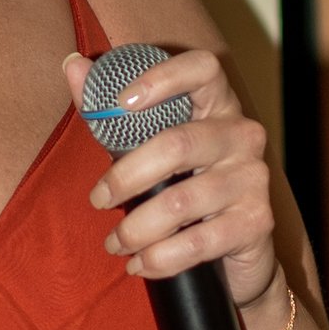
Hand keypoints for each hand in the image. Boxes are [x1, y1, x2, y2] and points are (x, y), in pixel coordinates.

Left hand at [65, 43, 287, 322]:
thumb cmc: (181, 188)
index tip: (120, 103)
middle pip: (178, 143)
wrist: (235, 255)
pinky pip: (198, 242)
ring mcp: (253, 178)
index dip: (162, 78)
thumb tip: (72, 65)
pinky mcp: (256, 222)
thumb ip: (109, 111)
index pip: (203, 68)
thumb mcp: (144, 148)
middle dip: (126, 177)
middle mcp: (243, 134)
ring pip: (180, 201)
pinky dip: (159, 258)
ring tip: (115, 242)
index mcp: (217, 104)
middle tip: (98, 199)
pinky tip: (139, 264)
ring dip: (136, 228)